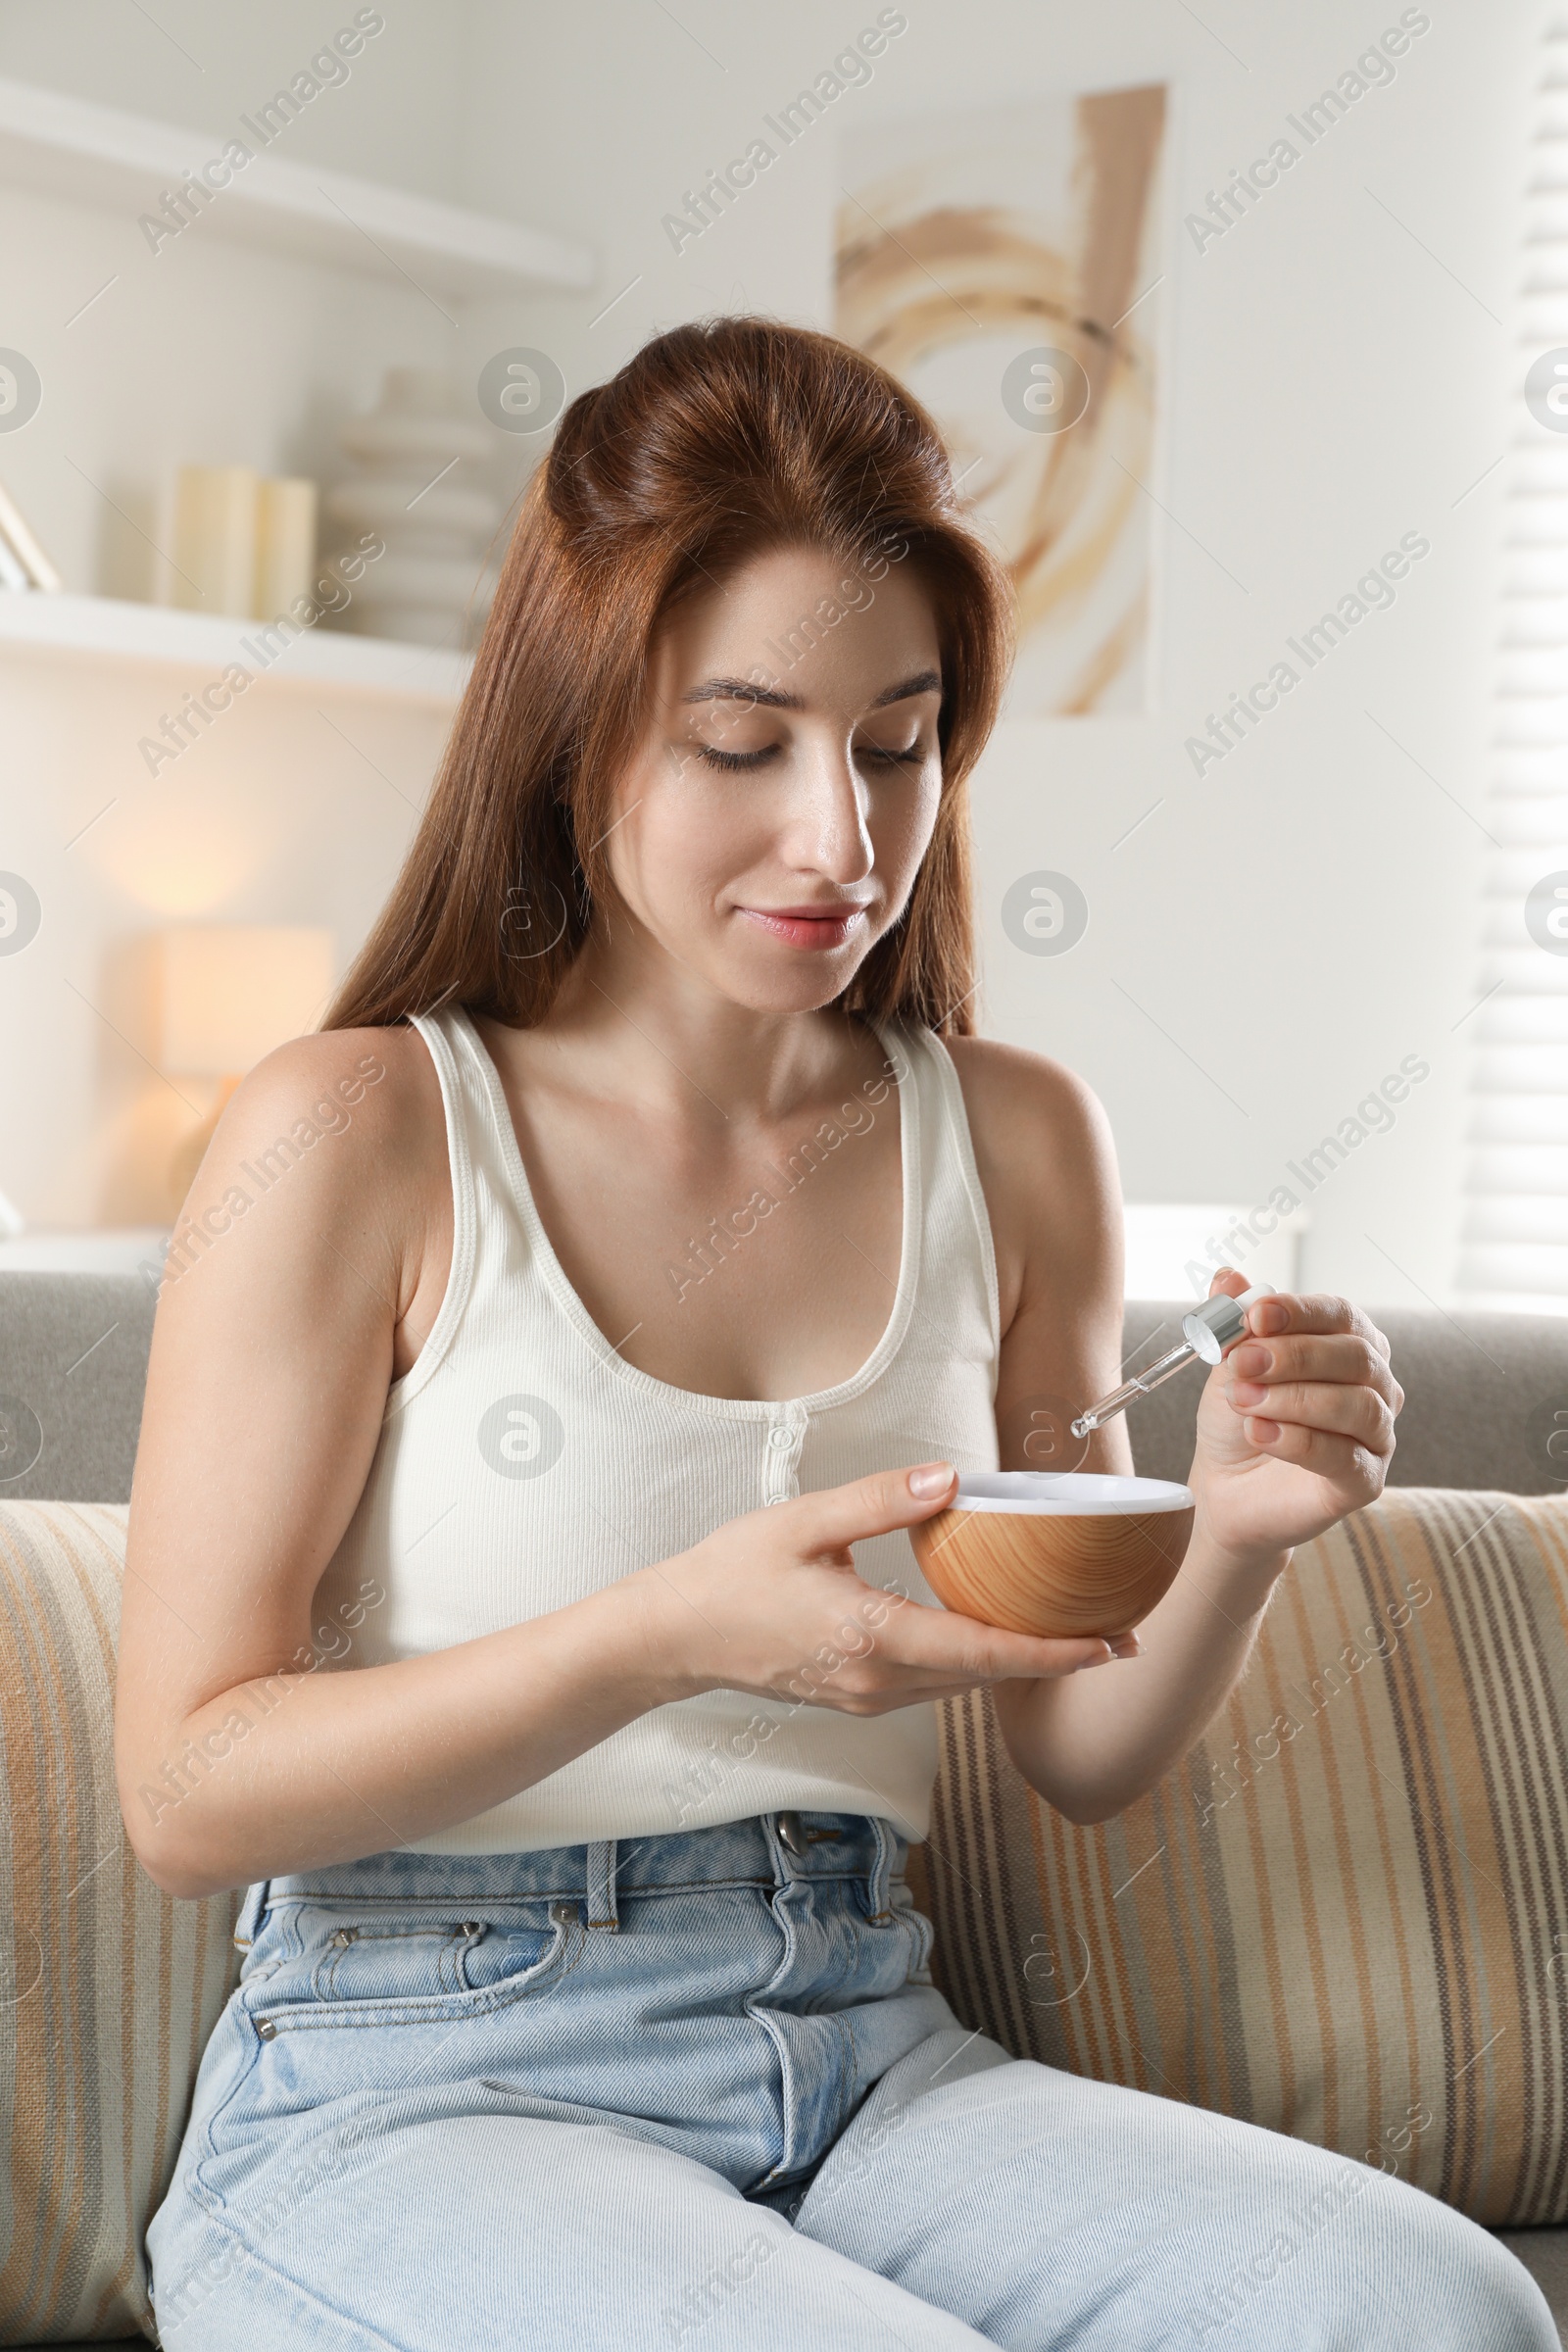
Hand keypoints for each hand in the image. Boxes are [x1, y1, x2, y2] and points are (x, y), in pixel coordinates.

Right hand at [632, 1464, 1128, 1712]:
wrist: (673, 1639)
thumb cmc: (730, 1576)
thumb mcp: (803, 1523)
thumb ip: (879, 1501)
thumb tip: (949, 1480)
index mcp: (876, 1640)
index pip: (986, 1654)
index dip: (1055, 1653)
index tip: (1108, 1645)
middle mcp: (882, 1682)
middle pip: (988, 1676)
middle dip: (1056, 1659)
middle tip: (1120, 1636)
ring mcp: (870, 1697)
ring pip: (964, 1685)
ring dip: (1019, 1664)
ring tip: (1075, 1637)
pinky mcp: (859, 1696)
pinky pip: (936, 1684)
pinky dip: (977, 1664)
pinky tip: (995, 1635)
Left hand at [1186, 1269, 1402, 1568]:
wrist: (1226, 1484)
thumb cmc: (1240, 1416)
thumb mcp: (1229, 1363)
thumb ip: (1233, 1322)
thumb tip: (1226, 1278)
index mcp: (1349, 1344)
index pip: (1341, 1313)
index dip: (1300, 1311)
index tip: (1255, 1315)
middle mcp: (1376, 1385)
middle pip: (1355, 1355)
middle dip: (1294, 1356)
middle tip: (1241, 1363)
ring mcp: (1378, 1434)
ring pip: (1357, 1406)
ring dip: (1294, 1399)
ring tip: (1244, 1401)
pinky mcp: (1367, 1481)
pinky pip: (1346, 1457)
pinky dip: (1299, 1442)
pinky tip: (1260, 1433)